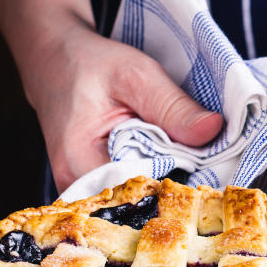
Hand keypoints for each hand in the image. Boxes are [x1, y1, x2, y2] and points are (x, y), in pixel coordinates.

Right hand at [21, 22, 222, 191]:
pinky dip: (155, 183)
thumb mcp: (136, 75)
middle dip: (176, 193)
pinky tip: (176, 172)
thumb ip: (172, 106)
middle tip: (211, 180)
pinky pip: (130, 193)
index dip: (176, 191)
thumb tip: (212, 131)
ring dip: (167, 189)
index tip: (209, 181)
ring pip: (136, 202)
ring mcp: (83, 190)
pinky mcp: (94, 186)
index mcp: (80, 161)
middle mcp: (76, 186)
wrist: (54, 61)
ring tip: (195, 174)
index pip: (136, 195)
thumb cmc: (90, 65)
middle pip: (137, 205)